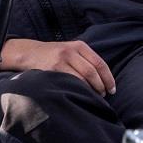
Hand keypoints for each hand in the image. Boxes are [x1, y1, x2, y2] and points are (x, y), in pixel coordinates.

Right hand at [0, 38, 115, 96]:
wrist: (30, 53)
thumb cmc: (54, 55)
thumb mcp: (71, 50)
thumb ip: (85, 60)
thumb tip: (104, 80)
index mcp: (79, 46)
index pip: (100, 63)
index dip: (108, 78)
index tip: (112, 89)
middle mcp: (71, 51)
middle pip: (92, 72)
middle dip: (100, 86)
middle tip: (102, 95)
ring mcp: (61, 60)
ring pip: (82, 78)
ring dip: (90, 90)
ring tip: (92, 97)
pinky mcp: (52, 70)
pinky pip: (69, 82)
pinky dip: (77, 90)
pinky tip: (79, 95)